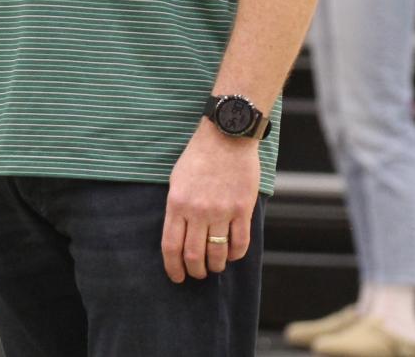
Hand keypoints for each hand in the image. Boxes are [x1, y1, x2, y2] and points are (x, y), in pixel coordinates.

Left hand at [161, 121, 258, 282]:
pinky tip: (232, 255)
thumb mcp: (177, 180)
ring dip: (216, 266)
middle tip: (198, 274)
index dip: (173, 268)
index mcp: (177, 203)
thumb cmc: (199, 157)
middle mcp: (198, 210)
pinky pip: (240, 243)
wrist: (227, 136)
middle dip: (195, 271)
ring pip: (217, 253)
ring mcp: (222, 211)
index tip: (177, 277)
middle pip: (194, 255)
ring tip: (215, 266)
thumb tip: (178, 236)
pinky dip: (235, 255)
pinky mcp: (243, 209)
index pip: (171, 246)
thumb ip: (177, 208)